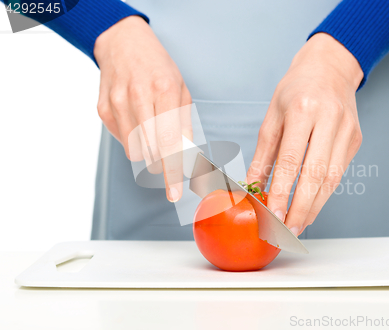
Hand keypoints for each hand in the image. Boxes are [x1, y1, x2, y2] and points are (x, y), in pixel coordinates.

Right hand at [94, 16, 191, 201]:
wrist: (122, 43)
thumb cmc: (158, 67)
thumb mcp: (181, 90)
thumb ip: (184, 125)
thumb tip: (186, 158)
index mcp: (164, 90)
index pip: (168, 142)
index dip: (172, 172)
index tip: (174, 193)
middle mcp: (138, 97)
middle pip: (150, 152)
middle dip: (163, 163)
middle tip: (169, 157)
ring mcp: (116, 104)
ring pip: (134, 151)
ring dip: (148, 153)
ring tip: (152, 131)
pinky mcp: (103, 110)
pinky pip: (122, 140)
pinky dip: (134, 139)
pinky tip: (136, 120)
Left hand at [247, 33, 363, 235]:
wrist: (330, 68)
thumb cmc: (296, 89)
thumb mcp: (272, 115)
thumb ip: (264, 154)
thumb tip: (253, 187)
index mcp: (303, 109)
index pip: (292, 160)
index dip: (283, 191)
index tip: (273, 214)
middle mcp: (329, 120)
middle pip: (317, 174)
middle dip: (301, 207)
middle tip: (286, 230)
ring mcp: (347, 130)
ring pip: (332, 178)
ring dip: (315, 206)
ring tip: (297, 224)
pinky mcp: (355, 139)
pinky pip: (339, 172)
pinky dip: (324, 193)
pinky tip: (311, 206)